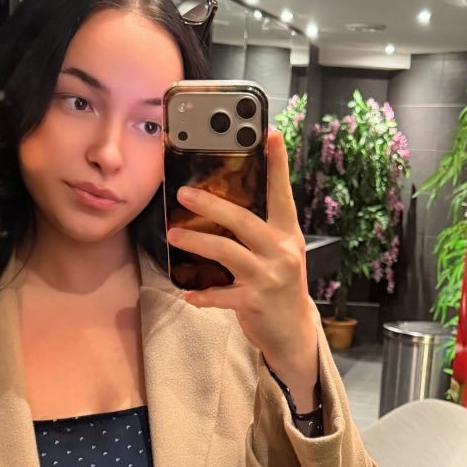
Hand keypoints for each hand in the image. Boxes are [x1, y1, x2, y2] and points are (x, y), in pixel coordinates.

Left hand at [167, 128, 317, 377]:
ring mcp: (268, 277)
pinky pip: (221, 294)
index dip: (278, 164)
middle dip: (211, 205)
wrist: (292, 332)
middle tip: (183, 194)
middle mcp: (281, 251)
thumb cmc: (280, 287)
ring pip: (227, 252)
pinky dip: (202, 294)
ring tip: (174, 235)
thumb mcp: (280, 253)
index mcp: (288, 234)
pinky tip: (187, 293)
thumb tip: (225, 203)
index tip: (271, 134)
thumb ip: (261, 230)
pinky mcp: (254, 302)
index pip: (282, 193)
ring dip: (197, 242)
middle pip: (244, 220)